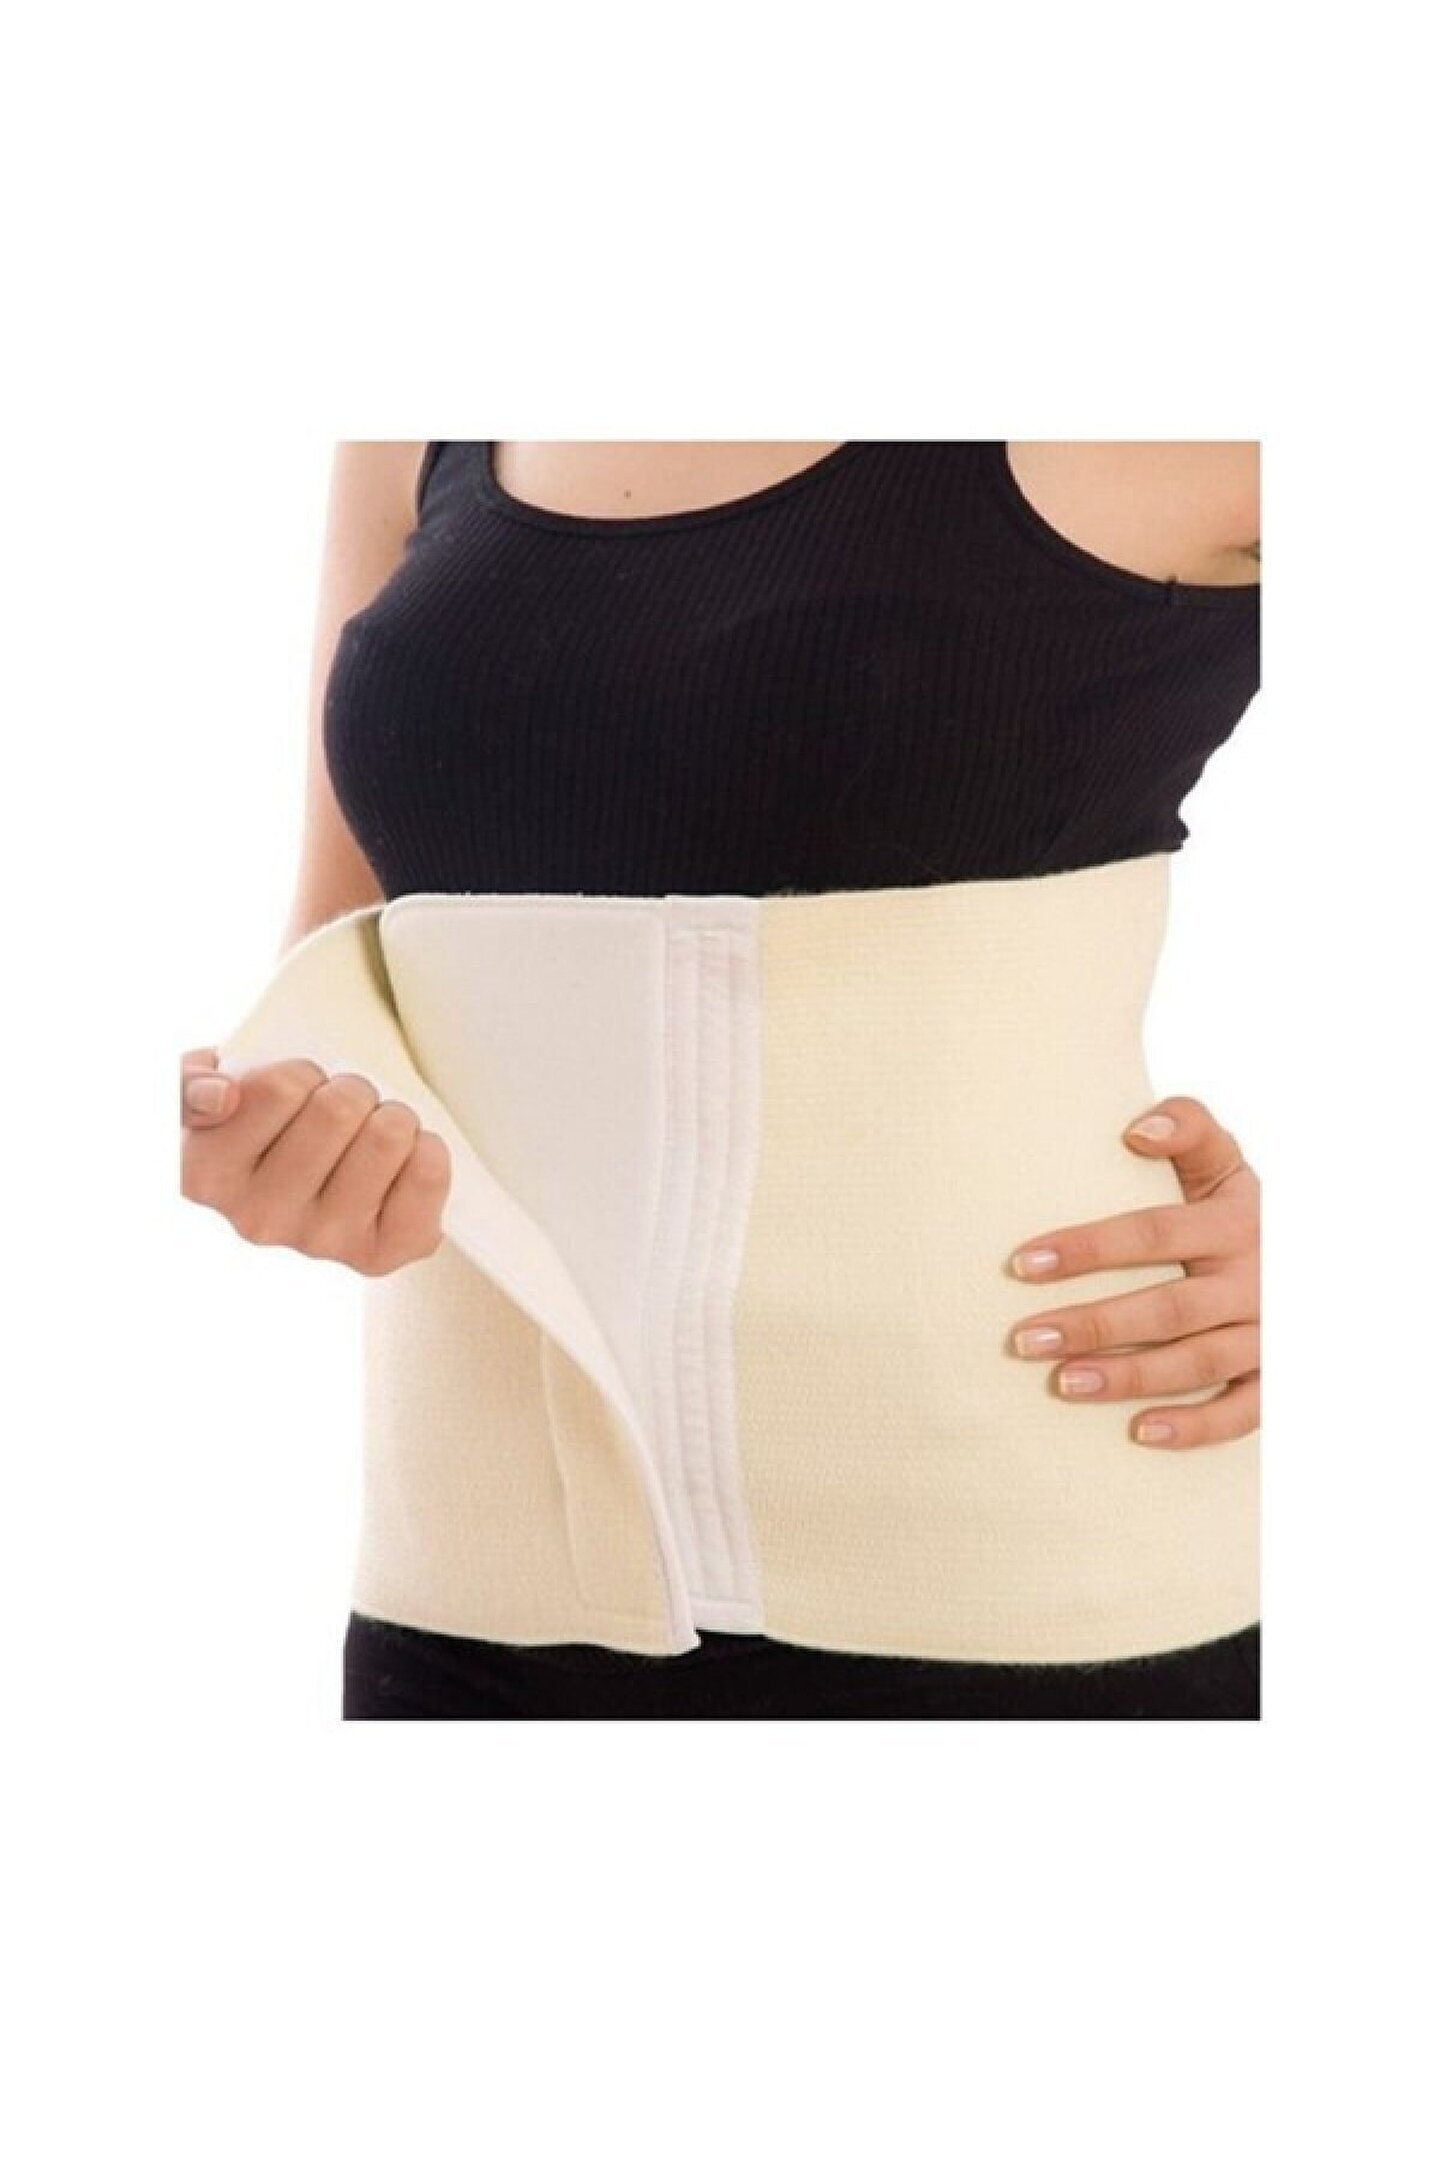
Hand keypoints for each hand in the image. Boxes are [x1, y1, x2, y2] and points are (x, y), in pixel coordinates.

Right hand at [180, 1046, 452, 1275]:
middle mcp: (258, 1220)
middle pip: (338, 1109)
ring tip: (372, 1129)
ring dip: (392, 1116)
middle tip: (344, 1104)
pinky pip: (428, 1175)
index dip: (301, 1072)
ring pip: (387, 1135)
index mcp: (206, 1175)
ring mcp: (319, 1243)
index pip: (279, 1089)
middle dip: (351, 1089)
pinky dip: (428, 1151)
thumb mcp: (209, 1089)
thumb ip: (187, 1084)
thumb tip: (221, 1096)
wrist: (324, 1181)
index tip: (297, 1088)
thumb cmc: (264, 1122)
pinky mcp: (376, 1257)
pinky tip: (406, 1156)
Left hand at [1005, 1095, 1259, 1448]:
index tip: (1023, 1263)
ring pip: (1198, 1363)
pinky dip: (1194, 1427)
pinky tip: (1140, 1433)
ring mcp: (1267, 1335)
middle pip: (1169, 1308)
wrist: (1308, 1260)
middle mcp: (1255, 1281)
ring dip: (1129, 1377)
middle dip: (1094, 1324)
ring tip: (1062, 1384)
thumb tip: (1138, 1128)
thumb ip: (1188, 1125)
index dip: (1090, 1247)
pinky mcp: (1274, 1380)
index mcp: (1236, 1222)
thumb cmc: (1231, 1207)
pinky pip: (1240, 1413)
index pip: (1155, 1233)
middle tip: (1025, 1339)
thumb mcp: (1220, 1160)